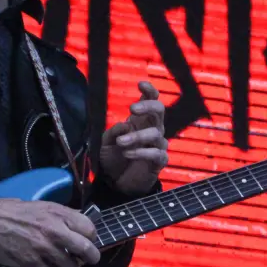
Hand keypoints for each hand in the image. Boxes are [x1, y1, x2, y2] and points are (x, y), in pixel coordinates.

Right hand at [0, 198, 100, 266]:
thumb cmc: (14, 211)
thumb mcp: (43, 205)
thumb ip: (62, 215)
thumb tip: (79, 223)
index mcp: (58, 213)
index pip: (89, 228)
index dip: (91, 237)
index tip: (88, 241)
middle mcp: (54, 230)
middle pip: (86, 250)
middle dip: (92, 258)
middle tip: (90, 260)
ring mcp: (44, 248)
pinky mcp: (32, 263)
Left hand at [99, 81, 168, 195]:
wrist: (117, 182)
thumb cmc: (114, 156)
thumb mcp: (106, 142)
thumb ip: (113, 132)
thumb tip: (125, 125)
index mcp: (141, 120)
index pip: (151, 100)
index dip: (149, 91)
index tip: (140, 84)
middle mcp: (153, 128)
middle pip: (159, 110)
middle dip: (147, 107)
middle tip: (131, 109)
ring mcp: (158, 144)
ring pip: (155, 133)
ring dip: (137, 136)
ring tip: (121, 143)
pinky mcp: (159, 161)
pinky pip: (156, 153)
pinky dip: (141, 152)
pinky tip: (128, 153)